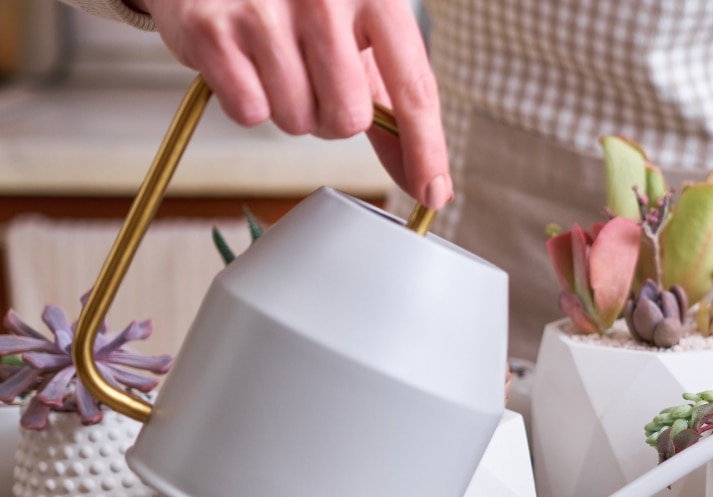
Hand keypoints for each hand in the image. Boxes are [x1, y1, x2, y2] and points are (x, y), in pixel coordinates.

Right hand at [131, 0, 451, 208]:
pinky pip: (249, 111)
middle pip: (348, 118)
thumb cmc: (298, 3)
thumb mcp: (358, 36)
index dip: (426, 150)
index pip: (414, 88)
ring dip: (290, 110)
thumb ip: (392, 104)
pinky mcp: (211, 27)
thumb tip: (424, 180)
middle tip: (315, 83)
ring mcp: (266, 7)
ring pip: (297, 121)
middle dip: (332, 119)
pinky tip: (244, 64)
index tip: (433, 194)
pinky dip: (248, 102)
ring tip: (276, 65)